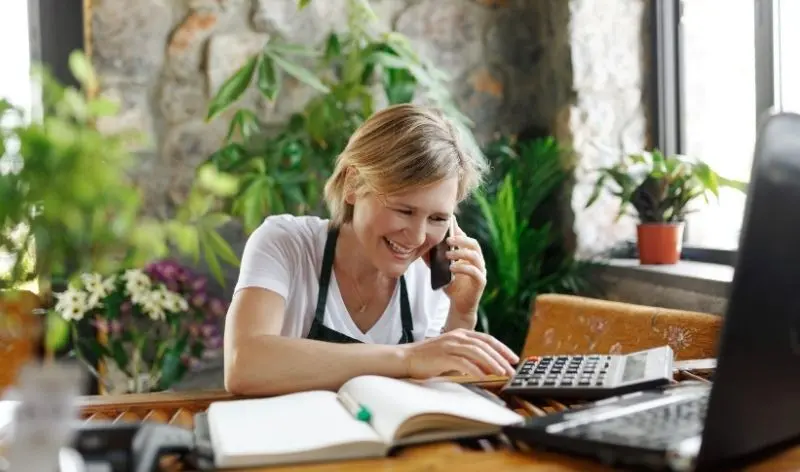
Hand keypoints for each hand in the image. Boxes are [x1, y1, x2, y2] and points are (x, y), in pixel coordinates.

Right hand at [399, 329, 518, 377]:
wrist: (407, 358)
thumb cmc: (429, 358)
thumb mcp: (452, 354)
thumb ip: (468, 357)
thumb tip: (487, 366)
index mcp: (461, 333)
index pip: (487, 339)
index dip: (502, 348)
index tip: (514, 358)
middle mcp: (457, 336)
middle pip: (485, 345)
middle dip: (501, 357)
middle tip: (512, 369)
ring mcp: (450, 344)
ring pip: (477, 352)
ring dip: (492, 363)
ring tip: (502, 373)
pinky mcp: (443, 355)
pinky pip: (464, 362)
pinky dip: (476, 369)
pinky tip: (484, 376)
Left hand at [442, 218, 485, 316]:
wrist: (459, 306)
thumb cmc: (452, 285)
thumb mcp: (440, 270)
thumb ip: (434, 259)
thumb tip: (422, 247)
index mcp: (470, 255)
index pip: (467, 238)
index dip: (459, 231)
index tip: (449, 224)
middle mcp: (478, 261)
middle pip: (474, 244)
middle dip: (461, 239)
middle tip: (447, 240)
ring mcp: (481, 271)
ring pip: (475, 257)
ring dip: (461, 253)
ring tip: (447, 255)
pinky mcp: (481, 282)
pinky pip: (475, 272)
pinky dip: (463, 268)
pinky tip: (452, 268)